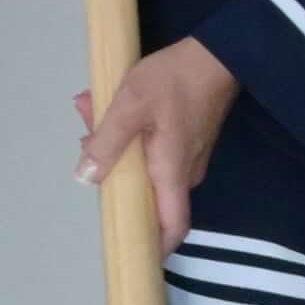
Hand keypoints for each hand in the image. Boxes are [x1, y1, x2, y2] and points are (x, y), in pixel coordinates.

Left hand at [74, 32, 240, 251]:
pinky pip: (155, 147)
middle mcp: (185, 171)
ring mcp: (190, 154)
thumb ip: (106, 142)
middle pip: (148, 192)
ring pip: (147, 165)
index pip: (171, 227)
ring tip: (91, 108)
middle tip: (85, 136)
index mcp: (172, 172)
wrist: (219, 50)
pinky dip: (132, 132)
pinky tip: (113, 104)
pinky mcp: (190, 136)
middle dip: (112, 173)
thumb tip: (84, 178)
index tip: (130, 253)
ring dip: (117, 144)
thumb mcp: (130, 106)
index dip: (153, 247)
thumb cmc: (175, 80)